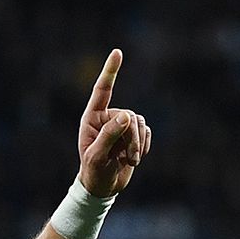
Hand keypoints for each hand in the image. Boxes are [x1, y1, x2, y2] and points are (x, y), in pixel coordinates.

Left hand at [76, 49, 151, 196]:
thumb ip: (109, 135)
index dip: (110, 71)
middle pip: (129, 116)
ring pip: (140, 124)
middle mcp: (108, 117)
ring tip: (130, 160)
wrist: (104, 186)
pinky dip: (144, 146)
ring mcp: (122, 124)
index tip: (117, 52)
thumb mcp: (97, 155)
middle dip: (131, 138)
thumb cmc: (94, 170)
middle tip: (128, 158)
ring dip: (138, 145)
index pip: (102, 90)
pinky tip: (134, 158)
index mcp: (92, 117)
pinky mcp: (134, 133)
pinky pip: (147, 132)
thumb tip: (126, 115)